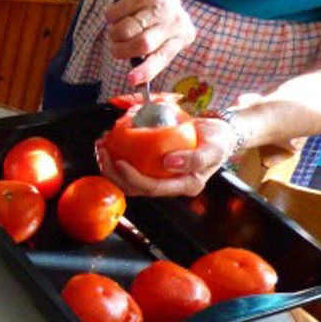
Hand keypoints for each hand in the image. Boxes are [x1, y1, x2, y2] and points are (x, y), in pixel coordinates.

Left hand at [96, 118, 236, 196]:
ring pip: (128, 181)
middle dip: (113, 172)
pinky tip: (109, 144)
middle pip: (135, 188)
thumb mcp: (214, 147)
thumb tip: (168, 163)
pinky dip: (116, 157)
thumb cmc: (218, 140)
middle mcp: (170, 186)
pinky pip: (131, 167)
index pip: (153, 188)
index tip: (119, 161)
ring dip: (110, 166)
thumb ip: (196, 158)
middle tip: (103, 151)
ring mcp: (160, 178)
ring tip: (101, 147)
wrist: (218, 133)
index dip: (133, 178)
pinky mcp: (152, 168)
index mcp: (185, 185)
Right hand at [104, 0, 195, 86]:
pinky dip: (111, 18)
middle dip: (122, 50)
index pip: (163, 57)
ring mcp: (160, 4)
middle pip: (142, 44)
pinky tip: (120, 13)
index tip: (131, 79)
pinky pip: (115, 14)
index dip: (146, 70)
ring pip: (124, 30)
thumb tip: (134, 78)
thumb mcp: (162, 40)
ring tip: (119, 31)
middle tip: (116, 49)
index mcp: (181, 37)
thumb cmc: (157, 22)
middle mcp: (174, 20)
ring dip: (114, 35)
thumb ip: (151, 57)